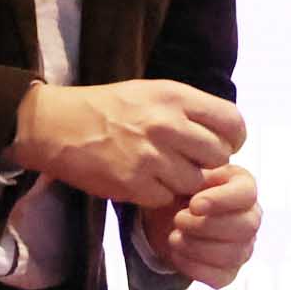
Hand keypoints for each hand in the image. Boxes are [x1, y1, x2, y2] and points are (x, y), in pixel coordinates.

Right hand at [12, 79, 246, 208]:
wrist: (57, 126)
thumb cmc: (108, 107)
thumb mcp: (152, 92)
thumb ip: (188, 109)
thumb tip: (224, 133)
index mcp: (175, 97)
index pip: (232, 122)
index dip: (233, 139)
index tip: (223, 145)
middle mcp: (167, 125)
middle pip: (218, 156)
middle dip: (209, 164)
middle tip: (190, 162)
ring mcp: (150, 156)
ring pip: (195, 182)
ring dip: (184, 182)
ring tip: (164, 171)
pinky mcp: (133, 184)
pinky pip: (166, 197)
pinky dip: (159, 195)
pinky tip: (144, 181)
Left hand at [144, 160, 261, 288]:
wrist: (166, 216)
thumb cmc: (181, 190)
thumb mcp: (186, 174)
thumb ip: (195, 175)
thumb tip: (197, 187)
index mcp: (243, 187)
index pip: (247, 194)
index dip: (222, 201)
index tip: (194, 204)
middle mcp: (251, 218)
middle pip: (245, 227)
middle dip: (206, 226)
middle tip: (178, 219)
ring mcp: (243, 247)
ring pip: (232, 254)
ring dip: (196, 247)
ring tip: (174, 236)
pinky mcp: (229, 272)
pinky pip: (219, 277)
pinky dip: (193, 267)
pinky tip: (177, 253)